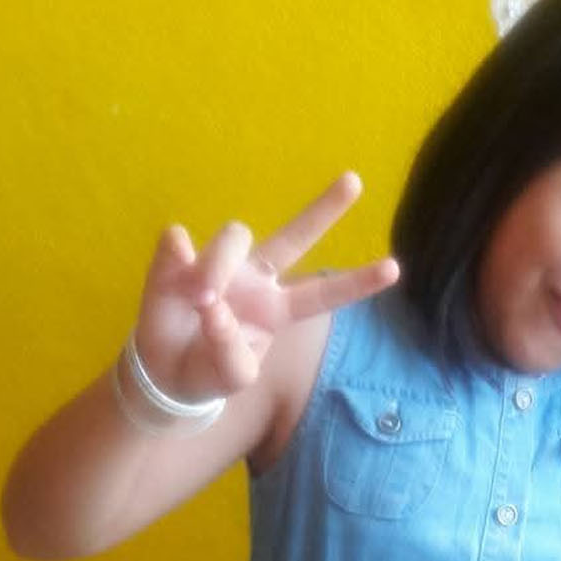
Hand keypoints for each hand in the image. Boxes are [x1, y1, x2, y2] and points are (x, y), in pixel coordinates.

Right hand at [133, 172, 398, 401]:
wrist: (165, 375)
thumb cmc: (208, 372)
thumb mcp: (231, 378)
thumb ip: (230, 352)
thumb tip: (212, 304)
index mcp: (277, 310)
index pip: (323, 295)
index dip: (357, 284)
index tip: (395, 269)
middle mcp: (255, 279)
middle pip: (294, 236)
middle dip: (324, 209)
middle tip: (356, 181)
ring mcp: (219, 264)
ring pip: (233, 236)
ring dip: (218, 267)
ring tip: (203, 302)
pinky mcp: (177, 260)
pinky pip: (179, 242)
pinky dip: (177, 259)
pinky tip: (177, 280)